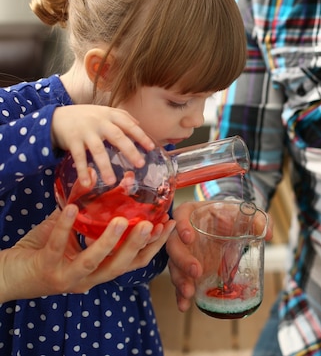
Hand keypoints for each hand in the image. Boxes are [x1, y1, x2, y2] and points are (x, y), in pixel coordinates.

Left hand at [0, 205, 174, 302]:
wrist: (8, 276)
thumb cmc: (40, 252)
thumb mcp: (70, 233)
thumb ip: (87, 213)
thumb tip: (99, 178)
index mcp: (100, 270)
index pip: (135, 261)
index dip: (155, 245)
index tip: (169, 225)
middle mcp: (89, 278)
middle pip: (123, 266)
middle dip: (140, 245)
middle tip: (152, 224)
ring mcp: (68, 276)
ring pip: (96, 261)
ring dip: (111, 241)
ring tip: (121, 220)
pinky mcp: (47, 269)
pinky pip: (59, 244)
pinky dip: (65, 226)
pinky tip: (71, 208)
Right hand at [51, 105, 154, 186]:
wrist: (55, 116)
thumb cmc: (85, 116)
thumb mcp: (103, 111)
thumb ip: (121, 116)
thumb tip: (139, 124)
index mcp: (109, 115)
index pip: (129, 124)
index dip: (140, 135)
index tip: (151, 147)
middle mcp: (99, 122)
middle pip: (117, 137)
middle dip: (129, 151)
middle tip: (140, 164)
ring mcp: (85, 132)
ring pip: (98, 150)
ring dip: (105, 167)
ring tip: (112, 181)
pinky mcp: (72, 141)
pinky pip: (78, 158)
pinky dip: (82, 171)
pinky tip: (87, 183)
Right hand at [167, 200, 272, 311]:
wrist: (228, 226)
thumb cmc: (232, 216)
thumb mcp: (245, 214)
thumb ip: (259, 220)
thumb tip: (267, 233)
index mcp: (194, 213)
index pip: (181, 214)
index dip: (182, 225)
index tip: (189, 237)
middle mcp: (183, 233)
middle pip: (174, 245)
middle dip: (183, 260)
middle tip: (196, 271)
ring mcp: (184, 252)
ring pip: (174, 266)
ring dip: (180, 280)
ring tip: (189, 294)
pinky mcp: (186, 268)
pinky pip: (180, 281)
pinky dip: (180, 294)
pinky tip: (185, 305)